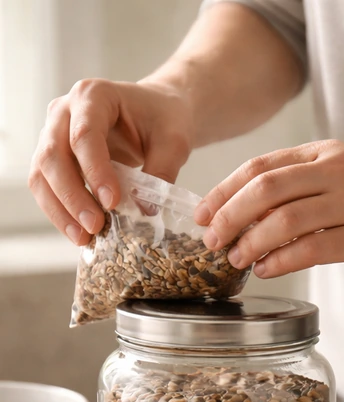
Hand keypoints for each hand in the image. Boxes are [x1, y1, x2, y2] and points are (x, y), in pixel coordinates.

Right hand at [28, 78, 193, 244]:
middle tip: (95, 226)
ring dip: (60, 209)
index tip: (112, 202)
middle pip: (53, 154)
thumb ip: (163, 171)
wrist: (157, 111)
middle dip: (72, 195)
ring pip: (41, 173)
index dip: (95, 170)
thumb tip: (146, 211)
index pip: (85, 134)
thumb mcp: (174, 141)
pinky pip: (47, 185)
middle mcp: (64, 110)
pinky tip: (80, 233)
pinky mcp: (54, 155)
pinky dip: (60, 210)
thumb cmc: (164, 119)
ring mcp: (53, 132)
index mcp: (94, 95)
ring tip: (84, 237)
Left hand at [195, 141, 343, 277]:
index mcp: (330, 154)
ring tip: (236, 260)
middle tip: (210, 241)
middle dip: (228, 216)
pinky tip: (268, 270)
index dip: (224, 190)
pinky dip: (282, 260)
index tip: (202, 214)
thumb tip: (258, 217)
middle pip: (265, 188)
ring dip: (251, 242)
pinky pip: (313, 247)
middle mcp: (340, 171)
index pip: (262, 166)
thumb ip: (312, 188)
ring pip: (284, 219)